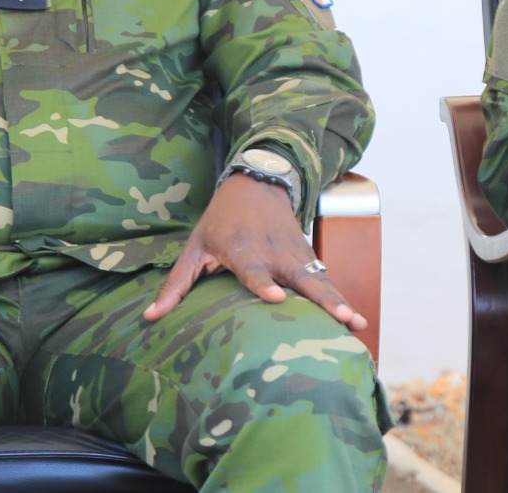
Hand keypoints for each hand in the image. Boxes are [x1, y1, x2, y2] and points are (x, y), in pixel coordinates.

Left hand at [143, 174, 365, 329]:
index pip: (253, 268)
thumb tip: (151, 318)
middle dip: (322, 299)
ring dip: (339, 302)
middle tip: (340, 319)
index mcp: (242, 247)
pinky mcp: (308, 257)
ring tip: (357, 325)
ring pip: (320, 280)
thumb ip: (176, 284)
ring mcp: (296, 253)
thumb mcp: (194, 246)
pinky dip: (340, 299)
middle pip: (300, 278)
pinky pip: (325, 281)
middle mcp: (274, 251)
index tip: (276, 297)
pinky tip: (355, 323)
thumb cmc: (220, 219)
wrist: (258, 182)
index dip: (262, 282)